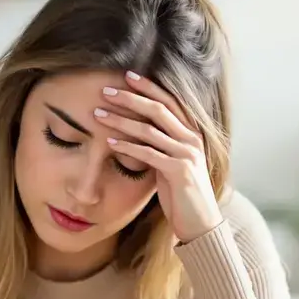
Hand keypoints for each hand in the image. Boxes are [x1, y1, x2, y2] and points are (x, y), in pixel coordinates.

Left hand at [94, 70, 222, 242]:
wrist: (200, 222)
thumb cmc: (181, 193)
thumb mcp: (170, 162)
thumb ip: (158, 144)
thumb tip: (133, 130)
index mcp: (191, 132)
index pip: (169, 101)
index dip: (149, 86)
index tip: (127, 75)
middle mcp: (191, 138)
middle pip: (158, 109)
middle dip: (130, 97)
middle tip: (105, 90)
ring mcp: (187, 154)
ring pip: (150, 129)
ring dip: (121, 120)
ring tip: (99, 114)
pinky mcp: (179, 171)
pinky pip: (148, 154)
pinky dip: (126, 146)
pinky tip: (108, 142)